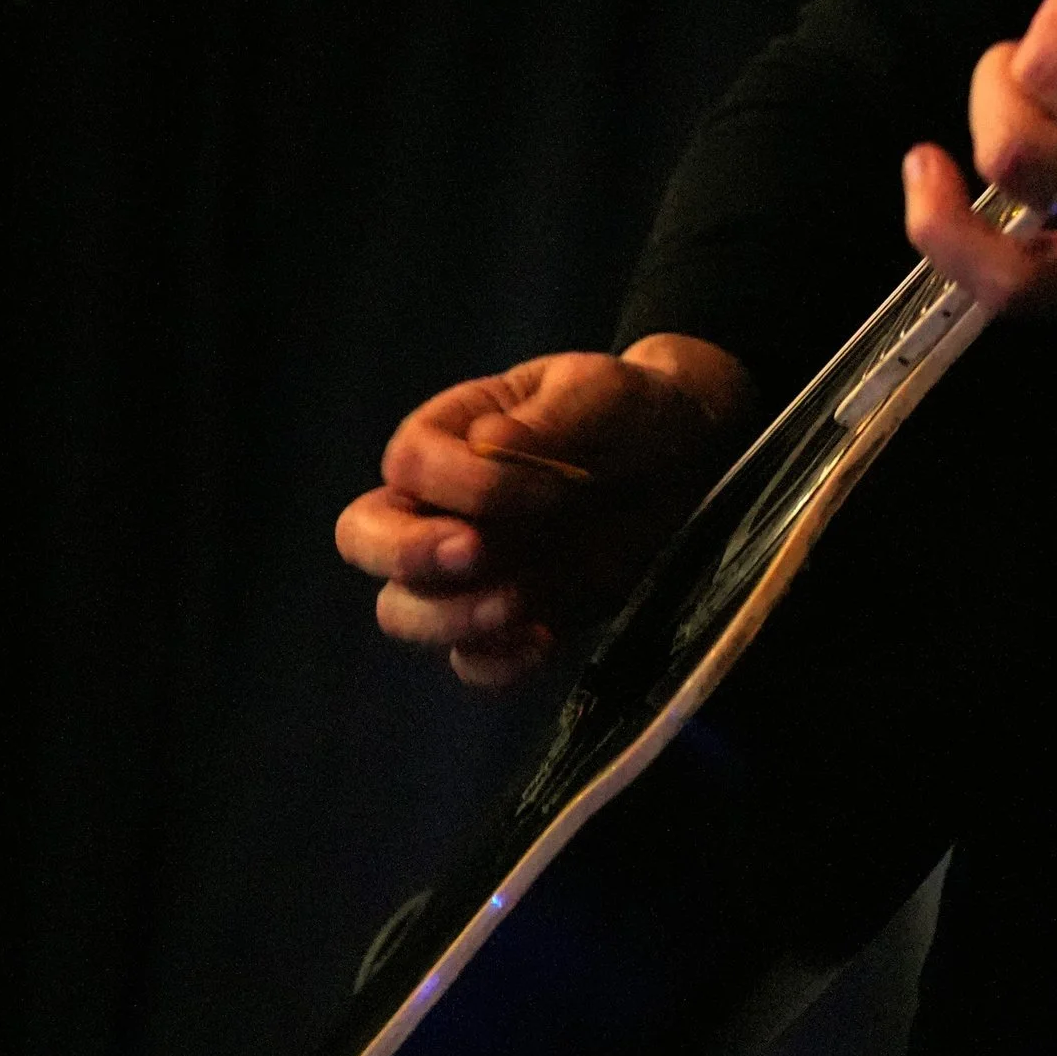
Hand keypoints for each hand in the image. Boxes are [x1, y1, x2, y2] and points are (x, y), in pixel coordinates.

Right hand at [334, 336, 752, 687]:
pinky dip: (495, 661)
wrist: (692, 463)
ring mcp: (473, 570)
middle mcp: (442, 505)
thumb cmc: (633, 412)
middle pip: (364, 540)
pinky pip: (471, 662)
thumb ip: (551, 417)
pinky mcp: (513, 620)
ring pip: (403, 610)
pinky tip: (543, 639)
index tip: (548, 486)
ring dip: (448, 615)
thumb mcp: (603, 393)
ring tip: (518, 603)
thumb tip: (487, 444)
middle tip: (475, 553)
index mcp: (450, 435)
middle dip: (407, 554)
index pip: (409, 464)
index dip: (463, 482)